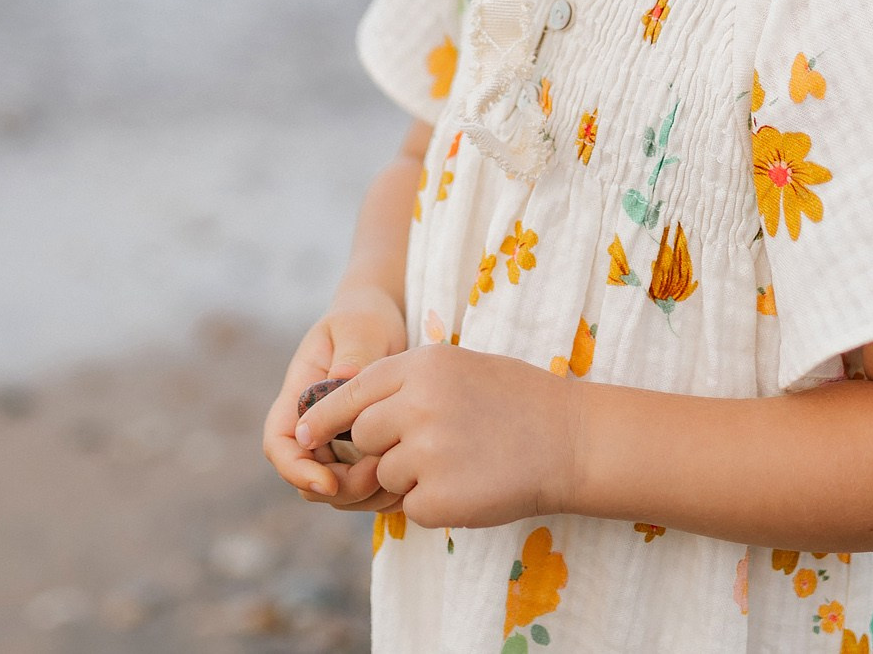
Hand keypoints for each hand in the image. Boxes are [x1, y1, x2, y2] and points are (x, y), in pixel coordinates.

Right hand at [262, 286, 409, 509]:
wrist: (384, 321)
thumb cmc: (365, 318)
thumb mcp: (359, 327)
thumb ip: (353, 353)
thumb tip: (341, 378)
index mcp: (299, 395)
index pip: (280, 444)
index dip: (297, 471)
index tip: (330, 482)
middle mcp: (313, 426)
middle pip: (310, 478)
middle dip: (341, 488)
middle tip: (382, 472)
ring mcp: (337, 442)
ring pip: (338, 490)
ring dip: (365, 494)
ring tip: (403, 473)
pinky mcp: (363, 451)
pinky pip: (366, 485)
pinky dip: (384, 491)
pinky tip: (412, 477)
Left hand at [294, 343, 579, 529]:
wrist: (571, 441)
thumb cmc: (518, 401)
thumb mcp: (458, 368)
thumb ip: (406, 385)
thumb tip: (352, 416)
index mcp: (422, 365)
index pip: (351, 391)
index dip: (323, 417)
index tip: (302, 434)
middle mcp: (417, 404)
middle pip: (364, 436)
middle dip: (383, 448)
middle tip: (428, 447)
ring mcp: (426, 452)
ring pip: (387, 474)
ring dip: (414, 477)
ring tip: (463, 462)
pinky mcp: (437, 496)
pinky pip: (412, 507)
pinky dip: (435, 504)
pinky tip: (471, 485)